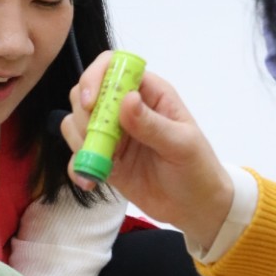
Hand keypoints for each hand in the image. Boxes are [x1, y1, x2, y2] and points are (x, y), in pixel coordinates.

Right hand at [64, 55, 234, 251]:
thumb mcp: (181, 145)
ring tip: (99, 163)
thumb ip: (152, 124)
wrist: (196, 208)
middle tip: (96, 139)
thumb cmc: (198, 169)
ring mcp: (114, 135)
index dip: (95, 78)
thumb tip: (127, 99)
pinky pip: (80, 155)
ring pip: (77, 122)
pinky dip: (79, 166)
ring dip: (79, 141)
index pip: (113, 67)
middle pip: (86, 93)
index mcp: (150, 94)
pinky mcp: (106, 159)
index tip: (91, 103)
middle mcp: (127, 109)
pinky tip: (90, 181)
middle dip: (84, 114)